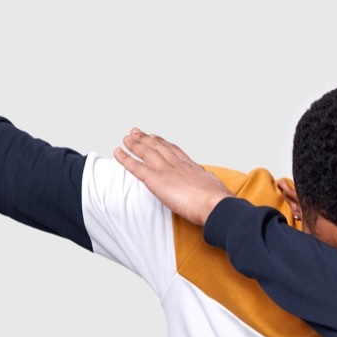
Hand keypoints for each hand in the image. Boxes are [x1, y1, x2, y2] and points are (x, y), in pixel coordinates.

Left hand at [114, 129, 232, 225]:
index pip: (173, 150)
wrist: (216, 204)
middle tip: (136, 132)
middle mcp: (177, 164)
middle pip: (158, 146)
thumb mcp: (215, 186)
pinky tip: (118, 152)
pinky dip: (125, 159)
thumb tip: (211, 181)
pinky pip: (136, 167)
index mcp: (191, 166)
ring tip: (126, 138)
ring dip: (134, 144)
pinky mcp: (156, 180)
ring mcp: (166, 170)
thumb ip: (209, 182)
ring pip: (146, 152)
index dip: (162, 142)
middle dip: (146, 138)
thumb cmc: (218, 200)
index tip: (155, 137)